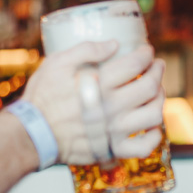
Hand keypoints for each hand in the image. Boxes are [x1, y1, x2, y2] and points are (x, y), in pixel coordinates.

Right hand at [21, 41, 165, 162]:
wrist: (32, 134)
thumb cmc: (42, 97)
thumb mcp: (56, 63)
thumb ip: (85, 50)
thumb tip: (114, 44)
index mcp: (100, 84)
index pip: (135, 64)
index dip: (146, 54)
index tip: (147, 51)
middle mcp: (112, 107)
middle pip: (150, 87)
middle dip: (158, 72)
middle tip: (157, 66)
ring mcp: (115, 130)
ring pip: (153, 115)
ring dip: (160, 100)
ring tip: (157, 92)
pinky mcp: (113, 149)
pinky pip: (144, 147)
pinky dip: (154, 137)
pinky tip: (153, 126)